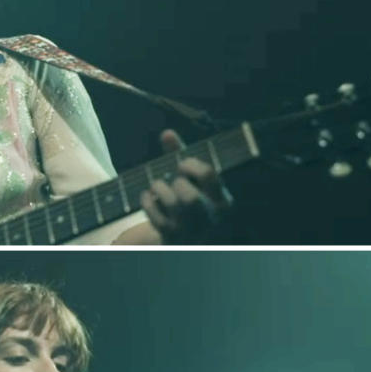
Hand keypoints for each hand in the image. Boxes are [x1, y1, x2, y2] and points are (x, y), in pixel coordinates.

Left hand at [115, 130, 232, 243]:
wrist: (184, 238)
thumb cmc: (188, 200)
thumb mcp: (191, 180)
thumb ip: (180, 156)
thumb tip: (167, 133)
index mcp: (222, 200)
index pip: (208, 174)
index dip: (189, 164)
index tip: (181, 165)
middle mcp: (211, 219)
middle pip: (191, 197)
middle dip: (177, 183)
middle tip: (174, 182)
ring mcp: (191, 231)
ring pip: (172, 206)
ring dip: (159, 189)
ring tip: (157, 187)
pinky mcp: (172, 238)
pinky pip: (156, 217)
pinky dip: (147, 202)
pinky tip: (148, 197)